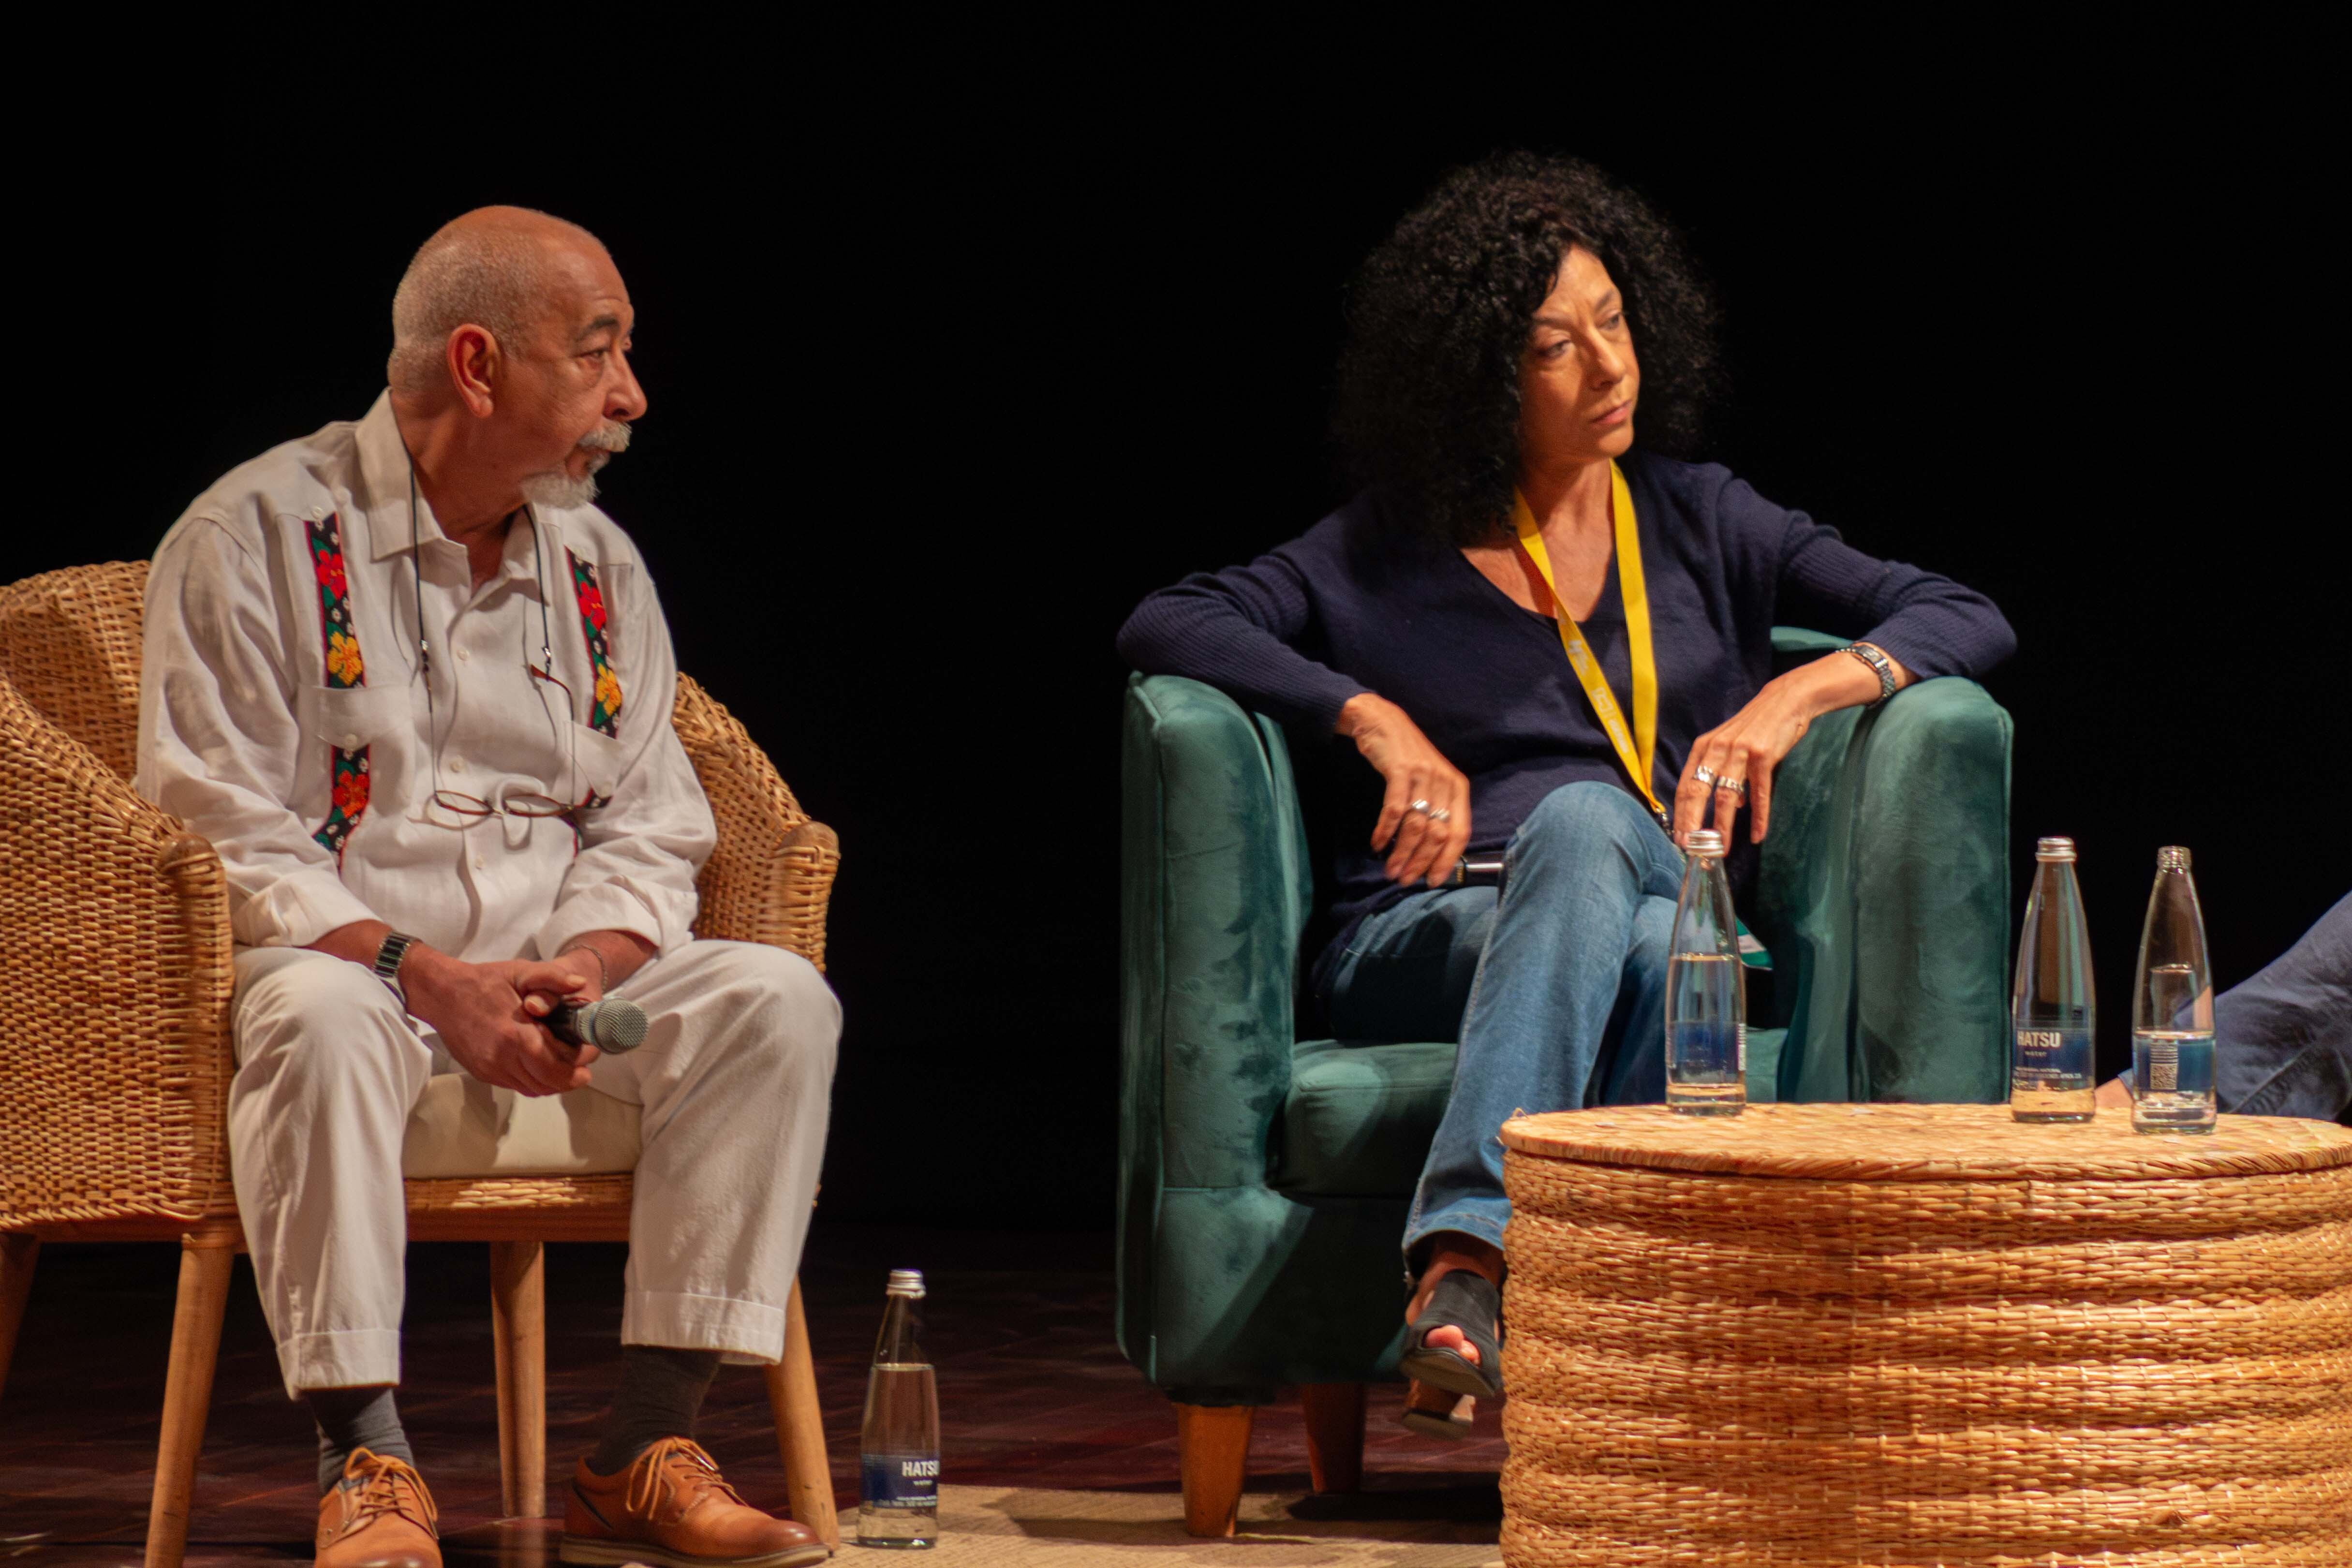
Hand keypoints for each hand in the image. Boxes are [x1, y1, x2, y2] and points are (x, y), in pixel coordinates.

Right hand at [403, 949, 599, 1095]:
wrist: (442, 994)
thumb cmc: (485, 981)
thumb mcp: (521, 971)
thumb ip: (552, 977)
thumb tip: (580, 984)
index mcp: (515, 1035)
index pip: (554, 1067)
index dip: (576, 1066)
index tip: (588, 1056)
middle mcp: (501, 1059)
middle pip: (547, 1084)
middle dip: (570, 1078)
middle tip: (582, 1067)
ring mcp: (491, 1069)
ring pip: (533, 1089)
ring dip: (553, 1082)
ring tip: (564, 1065)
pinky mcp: (483, 1074)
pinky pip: (517, 1086)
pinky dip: (534, 1081)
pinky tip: (540, 1065)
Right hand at [1336, 693, 1471, 885]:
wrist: (1382, 720)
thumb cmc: (1406, 756)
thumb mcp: (1430, 781)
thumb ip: (1435, 809)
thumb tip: (1430, 853)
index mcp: (1458, 788)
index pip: (1460, 832)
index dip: (1447, 860)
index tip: (1433, 881)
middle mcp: (1445, 782)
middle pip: (1437, 833)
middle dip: (1421, 862)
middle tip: (1405, 879)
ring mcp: (1423, 775)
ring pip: (1416, 826)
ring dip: (1401, 852)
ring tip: (1390, 869)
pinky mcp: (1400, 770)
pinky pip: (1395, 810)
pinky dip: (1385, 831)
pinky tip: (1377, 844)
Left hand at [1674, 650, 1901, 845]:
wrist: (1785, 701)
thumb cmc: (1755, 727)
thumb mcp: (1730, 746)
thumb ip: (1724, 773)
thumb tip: (1733, 807)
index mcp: (1703, 748)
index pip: (1685, 786)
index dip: (1681, 814)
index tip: (1679, 838)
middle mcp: (1717, 749)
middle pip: (1698, 792)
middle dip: (1693, 823)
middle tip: (1691, 848)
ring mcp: (1739, 752)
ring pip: (1726, 796)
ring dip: (1723, 826)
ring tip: (1721, 849)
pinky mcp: (1763, 756)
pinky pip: (1759, 793)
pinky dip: (1758, 817)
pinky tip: (1757, 835)